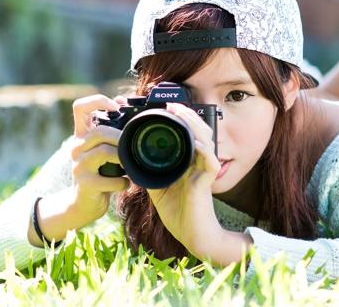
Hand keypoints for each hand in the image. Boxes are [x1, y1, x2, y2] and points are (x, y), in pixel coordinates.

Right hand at [33, 94, 129, 244]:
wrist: (82, 204)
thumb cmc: (99, 173)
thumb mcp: (103, 150)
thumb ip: (111, 131)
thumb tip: (123, 101)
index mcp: (81, 135)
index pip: (79, 107)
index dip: (97, 101)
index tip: (115, 107)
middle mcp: (76, 148)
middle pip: (98, 131)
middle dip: (120, 137)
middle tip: (132, 145)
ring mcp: (79, 166)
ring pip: (104, 152)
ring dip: (123, 159)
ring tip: (130, 166)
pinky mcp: (85, 184)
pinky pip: (110, 179)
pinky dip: (123, 182)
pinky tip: (125, 185)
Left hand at [146, 103, 223, 258]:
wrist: (191, 234)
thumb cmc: (176, 210)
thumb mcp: (156, 184)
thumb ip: (148, 169)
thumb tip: (128, 156)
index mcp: (188, 160)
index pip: (187, 132)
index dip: (179, 118)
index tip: (163, 106)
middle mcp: (198, 161)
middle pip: (199, 130)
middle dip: (186, 114)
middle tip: (171, 105)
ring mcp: (205, 170)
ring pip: (206, 140)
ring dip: (194, 125)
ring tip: (181, 113)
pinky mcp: (208, 182)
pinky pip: (210, 161)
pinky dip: (203, 150)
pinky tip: (195, 142)